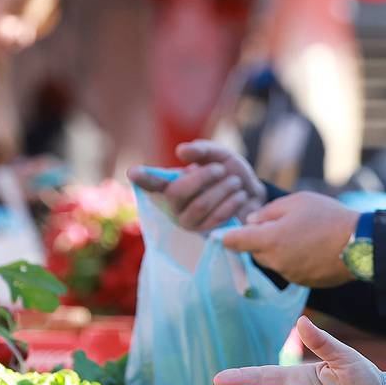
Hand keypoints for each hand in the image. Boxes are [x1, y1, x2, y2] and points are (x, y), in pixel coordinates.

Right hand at [128, 140, 264, 231]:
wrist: (252, 194)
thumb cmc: (229, 172)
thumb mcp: (218, 155)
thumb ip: (201, 150)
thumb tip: (180, 152)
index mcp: (171, 183)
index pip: (151, 182)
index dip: (142, 178)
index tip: (132, 172)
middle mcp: (173, 205)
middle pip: (177, 193)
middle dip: (202, 178)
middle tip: (220, 169)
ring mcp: (187, 222)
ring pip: (199, 206)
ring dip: (221, 189)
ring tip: (234, 181)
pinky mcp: (205, 234)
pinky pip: (215, 218)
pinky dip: (230, 202)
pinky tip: (239, 195)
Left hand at [220, 192, 358, 287]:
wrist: (361, 244)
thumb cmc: (328, 217)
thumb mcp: (296, 202)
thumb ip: (268, 212)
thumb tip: (251, 221)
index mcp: (269, 240)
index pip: (235, 241)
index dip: (227, 236)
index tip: (223, 234)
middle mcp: (275, 262)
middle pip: (255, 252)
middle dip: (260, 240)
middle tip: (279, 224)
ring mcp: (290, 275)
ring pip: (273, 261)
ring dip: (278, 250)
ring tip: (301, 234)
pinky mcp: (303, 283)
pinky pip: (290, 269)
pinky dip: (294, 259)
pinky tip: (312, 247)